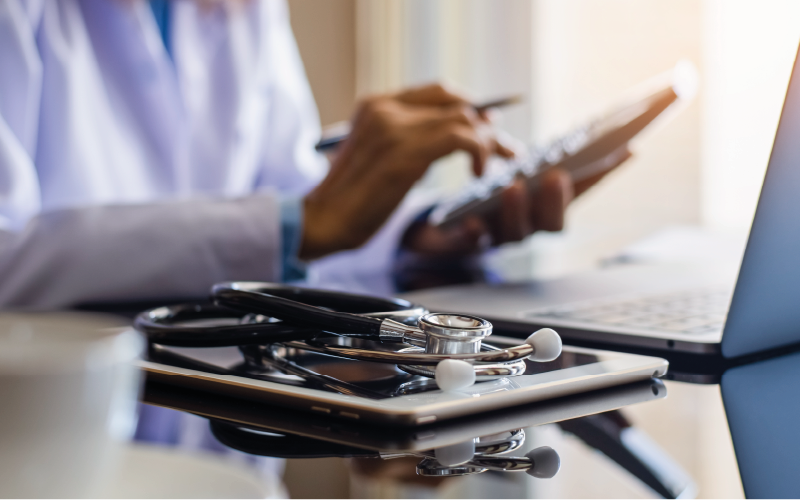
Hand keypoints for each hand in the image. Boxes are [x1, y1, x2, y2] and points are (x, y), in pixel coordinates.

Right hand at [300, 84, 513, 259]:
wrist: (322, 221)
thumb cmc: (350, 200)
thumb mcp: (377, 157)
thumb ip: (408, 140)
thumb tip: (454, 132)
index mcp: (375, 105)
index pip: (437, 92)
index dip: (469, 106)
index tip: (489, 126)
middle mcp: (385, 108)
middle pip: (456, 102)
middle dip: (487, 125)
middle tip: (506, 150)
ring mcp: (395, 127)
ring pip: (464, 119)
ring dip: (489, 142)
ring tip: (495, 165)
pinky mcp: (407, 152)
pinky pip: (462, 138)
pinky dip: (479, 153)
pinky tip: (476, 174)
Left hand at [402, 148, 632, 254]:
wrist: (438, 223)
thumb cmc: (482, 191)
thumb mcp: (509, 164)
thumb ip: (533, 150)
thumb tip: (551, 116)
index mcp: (544, 203)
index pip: (582, 190)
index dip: (604, 174)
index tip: (627, 149)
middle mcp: (529, 223)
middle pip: (554, 223)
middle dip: (558, 200)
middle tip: (557, 176)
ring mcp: (501, 236)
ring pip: (518, 233)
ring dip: (518, 210)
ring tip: (512, 187)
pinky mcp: (470, 242)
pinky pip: (475, 243)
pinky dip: (475, 232)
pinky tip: (472, 219)